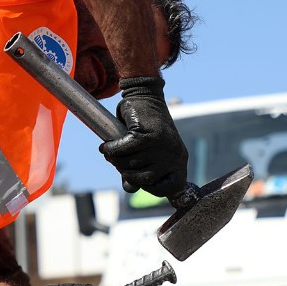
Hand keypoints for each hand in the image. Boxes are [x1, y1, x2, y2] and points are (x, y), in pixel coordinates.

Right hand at [98, 76, 188, 198]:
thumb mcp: (145, 153)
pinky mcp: (145, 135)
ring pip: (131, 165)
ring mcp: (160, 145)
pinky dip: (110, 149)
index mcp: (179, 160)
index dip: (154, 188)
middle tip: (119, 161)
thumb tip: (130, 189)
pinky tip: (106, 145)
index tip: (139, 180)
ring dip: (116, 159)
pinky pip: (122, 151)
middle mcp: (174, 154)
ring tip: (113, 150)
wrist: (145, 96)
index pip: (173, 187)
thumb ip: (138, 173)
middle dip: (127, 172)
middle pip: (146, 179)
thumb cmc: (144, 128)